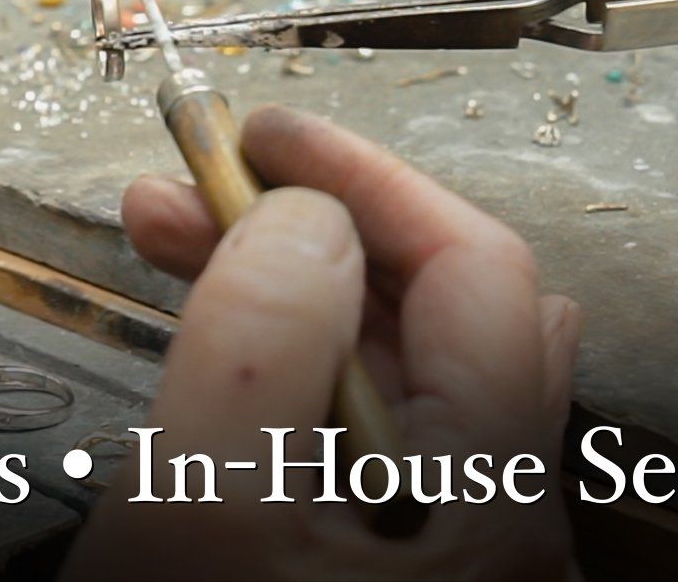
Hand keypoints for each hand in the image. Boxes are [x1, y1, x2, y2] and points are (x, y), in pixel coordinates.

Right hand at [66, 105, 580, 579]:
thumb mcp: (201, 507)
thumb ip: (259, 347)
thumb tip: (305, 217)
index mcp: (485, 497)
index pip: (473, 268)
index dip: (361, 178)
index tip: (263, 137)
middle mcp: (497, 520)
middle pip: (438, 311)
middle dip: (310, 225)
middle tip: (201, 189)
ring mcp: (448, 543)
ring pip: (396, 371)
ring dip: (292, 289)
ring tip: (180, 249)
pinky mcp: (394, 565)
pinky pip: (364, 430)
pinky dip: (292, 365)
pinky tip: (219, 353)